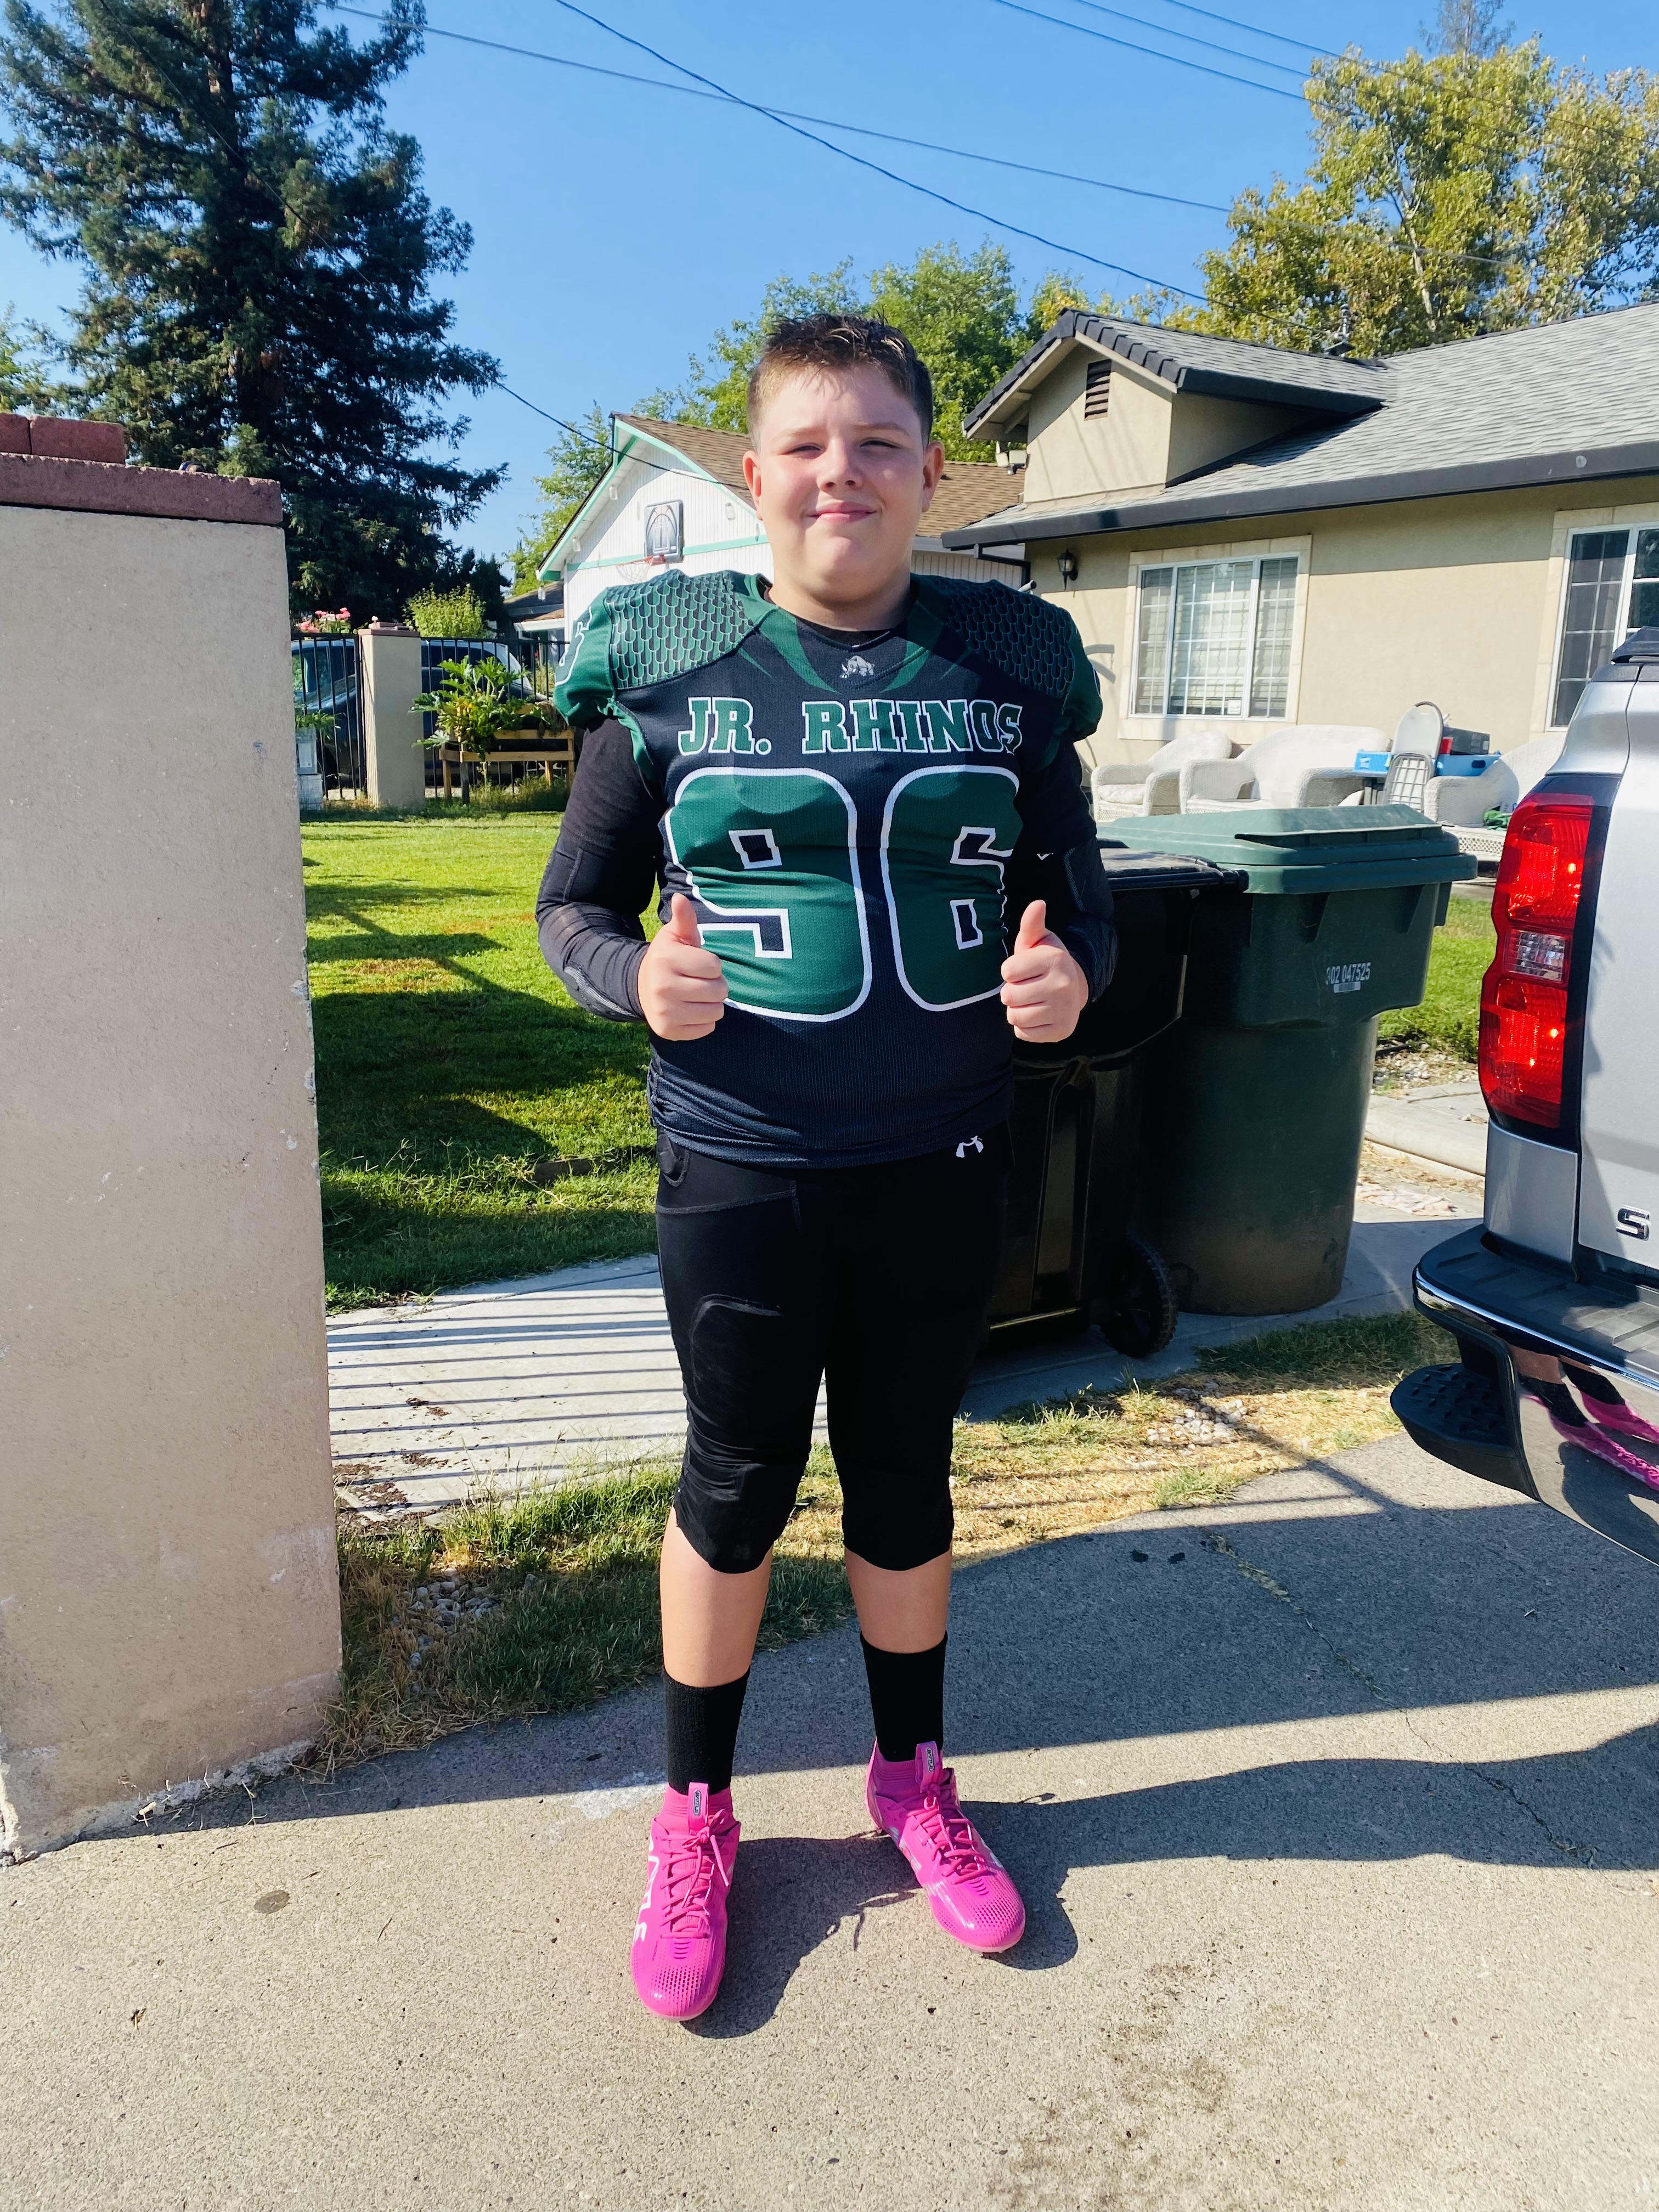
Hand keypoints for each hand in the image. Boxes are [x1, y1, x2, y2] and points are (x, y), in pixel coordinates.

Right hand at [639, 894, 727, 1039]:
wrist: (642, 987)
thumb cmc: (669, 958)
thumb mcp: (675, 936)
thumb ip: (684, 919)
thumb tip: (681, 898)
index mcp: (666, 959)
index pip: (714, 966)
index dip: (712, 965)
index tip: (698, 964)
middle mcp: (662, 986)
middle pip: (718, 991)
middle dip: (716, 985)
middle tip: (700, 981)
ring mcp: (664, 1012)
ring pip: (716, 1012)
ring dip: (712, 1004)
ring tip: (697, 996)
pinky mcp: (668, 1031)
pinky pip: (707, 1029)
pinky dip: (704, 1021)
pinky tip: (690, 1010)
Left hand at [1000, 899, 1087, 1043]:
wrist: (1073, 988)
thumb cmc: (1045, 962)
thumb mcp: (1038, 941)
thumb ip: (1031, 924)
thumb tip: (1037, 904)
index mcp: (1055, 960)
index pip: (1007, 972)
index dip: (1010, 971)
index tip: (1023, 970)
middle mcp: (1062, 985)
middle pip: (1008, 997)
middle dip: (1011, 992)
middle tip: (1027, 987)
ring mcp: (1063, 1011)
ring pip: (1014, 1017)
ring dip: (1017, 1010)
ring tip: (1032, 1001)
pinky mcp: (1061, 1031)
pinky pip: (1023, 1034)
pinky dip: (1025, 1027)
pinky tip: (1037, 1015)